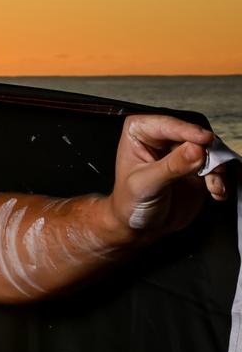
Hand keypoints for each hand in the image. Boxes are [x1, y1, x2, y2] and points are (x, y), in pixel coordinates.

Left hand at [107, 115, 226, 239]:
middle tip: (213, 167)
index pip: (167, 124)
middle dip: (207, 152)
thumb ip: (171, 166)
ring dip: (217, 168)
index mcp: (140, 132)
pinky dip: (220, 179)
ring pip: (209, 150)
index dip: (188, 131)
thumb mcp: (146, 184)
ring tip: (214, 185)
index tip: (205, 140)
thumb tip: (195, 149)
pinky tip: (216, 192)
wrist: (140, 226)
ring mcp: (182, 153)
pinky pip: (217, 167)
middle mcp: (162, 138)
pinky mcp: (198, 169)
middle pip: (193, 135)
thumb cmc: (129, 202)